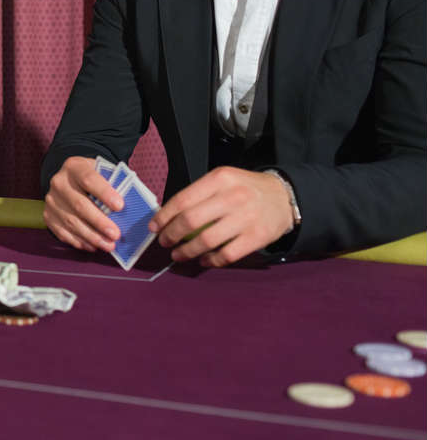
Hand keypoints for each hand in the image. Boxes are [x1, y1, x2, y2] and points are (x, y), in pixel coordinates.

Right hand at [43, 156, 121, 251]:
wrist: (71, 179)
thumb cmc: (93, 179)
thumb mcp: (102, 173)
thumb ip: (114, 185)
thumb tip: (128, 209)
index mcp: (74, 167)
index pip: (89, 179)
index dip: (104, 193)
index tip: (120, 206)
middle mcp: (59, 182)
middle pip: (79, 204)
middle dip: (99, 222)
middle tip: (115, 234)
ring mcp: (51, 200)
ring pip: (71, 222)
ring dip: (91, 236)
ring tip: (108, 245)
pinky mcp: (48, 215)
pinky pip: (62, 232)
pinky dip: (79, 241)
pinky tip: (92, 246)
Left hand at [149, 167, 294, 266]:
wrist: (285, 196)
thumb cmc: (246, 189)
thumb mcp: (223, 180)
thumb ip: (198, 194)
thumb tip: (166, 215)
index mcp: (220, 179)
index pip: (183, 199)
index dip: (164, 216)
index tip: (154, 227)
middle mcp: (233, 196)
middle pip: (191, 220)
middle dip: (171, 235)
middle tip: (164, 242)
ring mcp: (247, 217)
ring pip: (206, 240)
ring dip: (186, 251)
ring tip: (178, 254)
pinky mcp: (258, 237)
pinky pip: (227, 254)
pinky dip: (211, 260)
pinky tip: (203, 260)